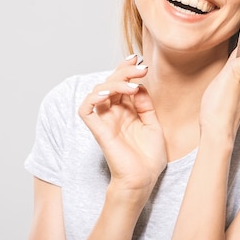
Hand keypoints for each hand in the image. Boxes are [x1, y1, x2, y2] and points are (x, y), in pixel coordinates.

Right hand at [78, 55, 166, 196]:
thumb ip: (145, 105)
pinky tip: (108, 93)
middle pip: (109, 82)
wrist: (144, 180)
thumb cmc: (149, 157)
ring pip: (98, 91)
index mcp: (126, 110)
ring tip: (132, 85)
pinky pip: (85, 109)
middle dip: (124, 71)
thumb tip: (140, 86)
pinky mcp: (98, 130)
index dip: (126, 69)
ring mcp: (105, 121)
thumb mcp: (153, 125)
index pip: (120, 83)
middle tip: (141, 68)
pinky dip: (93, 97)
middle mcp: (113, 113)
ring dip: (114, 82)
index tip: (139, 60)